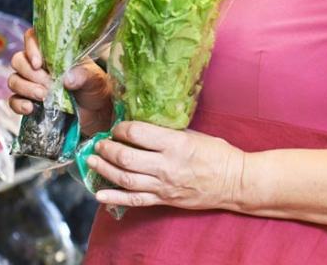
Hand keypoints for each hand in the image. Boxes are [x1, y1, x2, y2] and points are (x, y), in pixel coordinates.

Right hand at [8, 29, 113, 135]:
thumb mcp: (95, 79)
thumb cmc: (95, 88)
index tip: (39, 62)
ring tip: (44, 96)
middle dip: (31, 73)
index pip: (33, 38)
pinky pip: (13, 100)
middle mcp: (39, 65)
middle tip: (48, 84)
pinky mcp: (28, 101)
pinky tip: (30, 108)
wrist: (96, 112)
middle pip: (18, 60)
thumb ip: (83, 75)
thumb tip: (66, 78)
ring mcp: (31, 83)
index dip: (31, 47)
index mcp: (54, 52)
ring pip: (14, 79)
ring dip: (26, 88)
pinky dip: (19, 104)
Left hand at [86, 121, 245, 210]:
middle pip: (126, 157)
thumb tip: (145, 125)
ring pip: (125, 178)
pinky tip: (99, 194)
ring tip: (92, 161)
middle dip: (107, 148)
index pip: (138, 133)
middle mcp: (167, 165)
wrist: (234, 182)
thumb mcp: (196, 135)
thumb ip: (170, 132)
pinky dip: (114, 198)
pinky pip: (134, 200)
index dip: (122, 128)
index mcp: (176, 144)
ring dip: (104, 169)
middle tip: (100, 143)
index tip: (118, 126)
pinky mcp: (164, 200)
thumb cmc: (219, 154)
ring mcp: (164, 185)